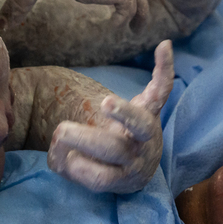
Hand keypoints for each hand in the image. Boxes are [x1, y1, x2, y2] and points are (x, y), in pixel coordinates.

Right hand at [47, 40, 174, 192]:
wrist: (135, 162)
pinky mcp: (152, 109)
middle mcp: (139, 155)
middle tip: (62, 130)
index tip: (62, 157)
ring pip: (141, 123)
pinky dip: (163, 68)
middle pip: (116, 150)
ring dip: (124, 112)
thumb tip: (59, 140)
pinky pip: (161, 88)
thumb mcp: (79, 170)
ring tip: (106, 103)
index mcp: (122, 176)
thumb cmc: (100, 164)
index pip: (101, 177)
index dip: (78, 168)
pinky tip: (164, 46)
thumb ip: (62, 159)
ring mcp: (148, 132)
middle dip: (88, 140)